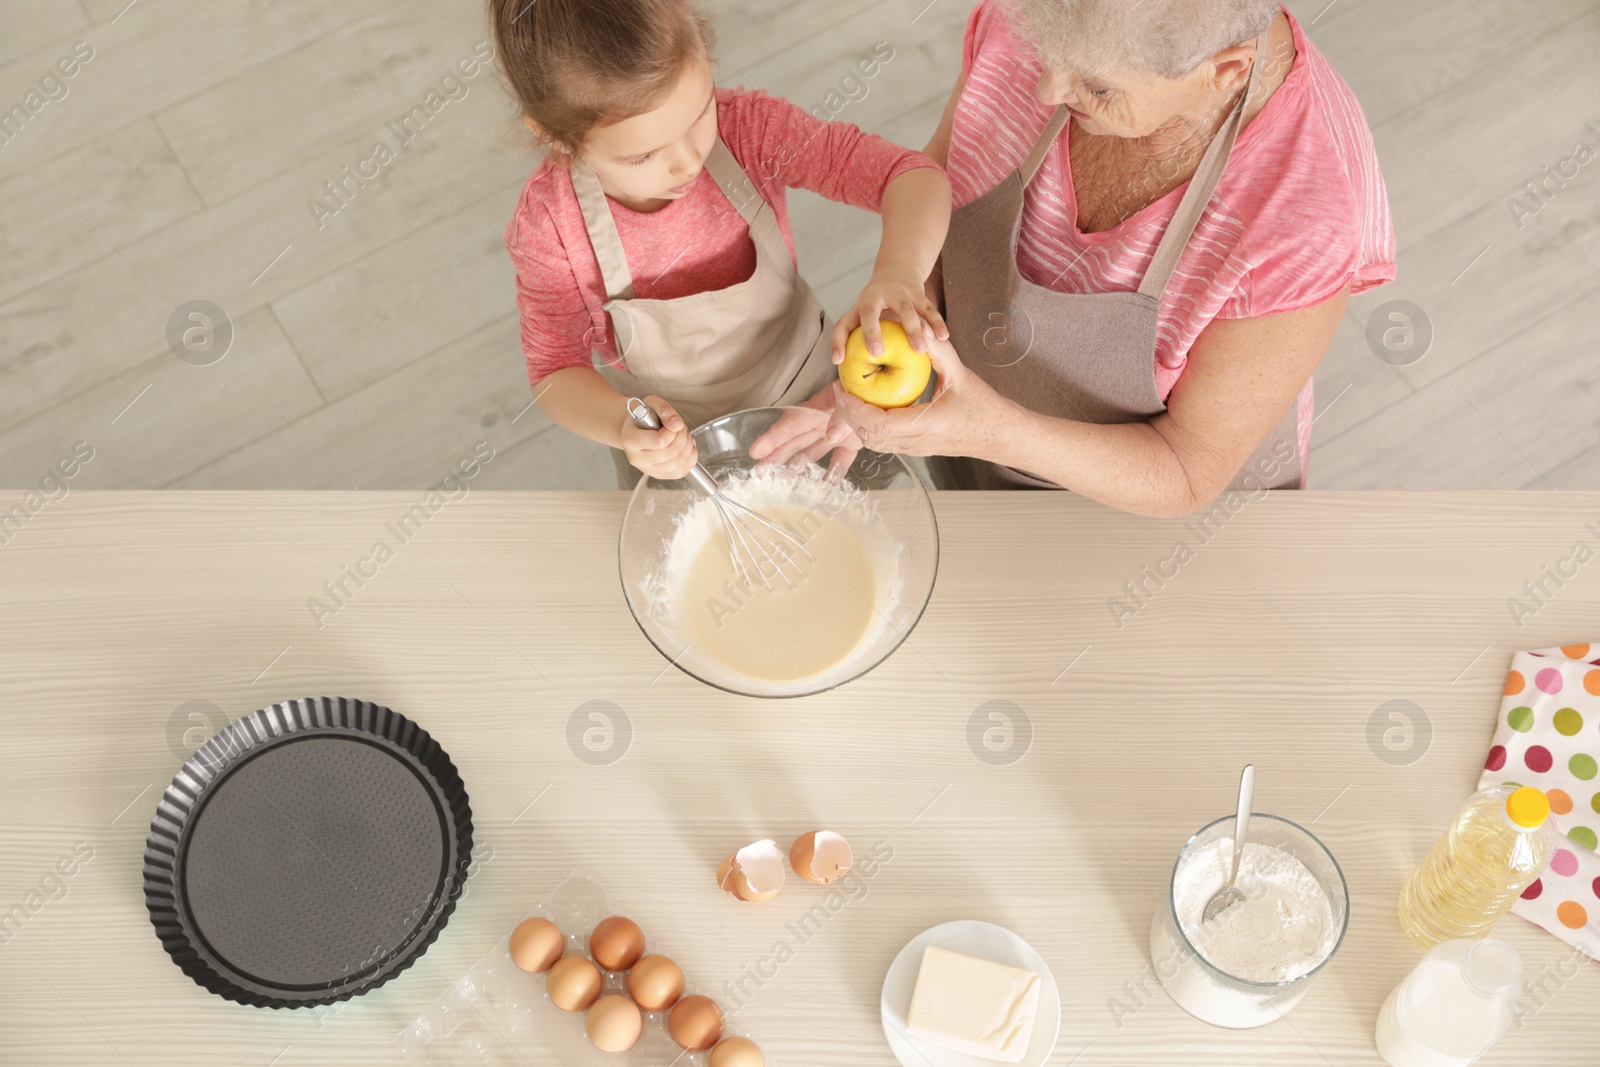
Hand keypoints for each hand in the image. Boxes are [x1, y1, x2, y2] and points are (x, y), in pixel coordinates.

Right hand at [619, 396, 697, 479]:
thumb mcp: (652, 403)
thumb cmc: (644, 416)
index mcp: (630, 440)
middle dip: (683, 438)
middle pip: (670, 453)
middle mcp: (637, 458)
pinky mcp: (658, 475)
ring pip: (678, 464)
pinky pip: (681, 472)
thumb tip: (677, 425)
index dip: (673, 432)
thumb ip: (665, 410)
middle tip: (681, 429)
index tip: (672, 424)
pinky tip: (688, 447)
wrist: (637, 430)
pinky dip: (690, 458)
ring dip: (688, 447)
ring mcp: (647, 470)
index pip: (659, 441)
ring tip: (684, 437)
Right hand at [747, 385, 861, 478]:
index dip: (773, 436)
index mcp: (821, 405)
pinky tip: (826, 488)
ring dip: (798, 466)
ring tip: (782, 482)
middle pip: (795, 440)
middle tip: (759, 473)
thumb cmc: (868, 380)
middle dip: (776, 456)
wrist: (891, 379)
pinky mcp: (853, 440)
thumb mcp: (854, 392)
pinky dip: (834, 473)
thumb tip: (830, 435)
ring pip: (812, 451)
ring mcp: (837, 431)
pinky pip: (840, 460)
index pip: (792, 422)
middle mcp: (824, 419)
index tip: (757, 450)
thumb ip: (843, 414)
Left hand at [830, 263, 948, 363]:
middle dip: (873, 331)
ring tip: (920, 349)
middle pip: (870, 312)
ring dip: (913, 329)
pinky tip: (943, 337)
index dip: (838, 342)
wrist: (897, 270)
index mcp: (859, 305)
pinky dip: (936, 322)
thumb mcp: (860, 314)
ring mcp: (898, 293)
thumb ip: (851, 338)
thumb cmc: (874, 304)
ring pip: (906, 310)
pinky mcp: (918, 294)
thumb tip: (841, 368)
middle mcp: (875, 296)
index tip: (838, 361)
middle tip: (877, 352)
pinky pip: (929, 309)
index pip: (844, 323)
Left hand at [831, 334, 1015, 458]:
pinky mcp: (918, 450)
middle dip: (848, 416)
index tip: (843, 388)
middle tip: (840, 390)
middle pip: (869, 437)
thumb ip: (938, 350)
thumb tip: (918, 327)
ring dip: (857, 424)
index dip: (854, 408)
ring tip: (850, 399)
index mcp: (926, 425)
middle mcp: (917, 442)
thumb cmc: (985, 407)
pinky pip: (886, 444)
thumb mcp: (961, 375)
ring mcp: (916, 450)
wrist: (1001, 435)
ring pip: (875, 444)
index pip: (878, 423)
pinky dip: (871, 429)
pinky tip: (869, 409)